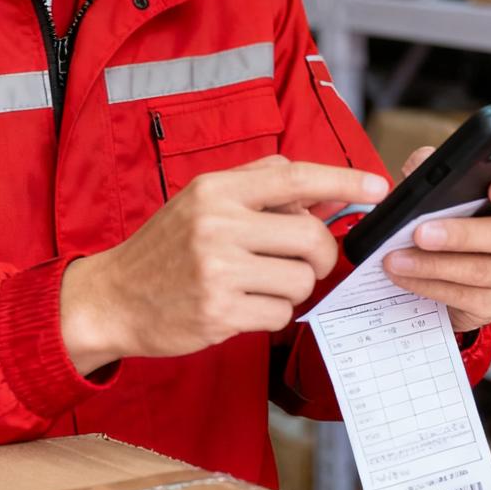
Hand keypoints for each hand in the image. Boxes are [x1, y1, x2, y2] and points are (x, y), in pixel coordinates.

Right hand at [60, 155, 388, 373]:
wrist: (114, 297)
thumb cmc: (167, 247)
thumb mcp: (204, 200)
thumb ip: (262, 188)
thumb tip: (328, 191)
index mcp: (217, 189)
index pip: (294, 176)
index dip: (343, 180)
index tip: (377, 187)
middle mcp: (217, 224)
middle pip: (311, 235)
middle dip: (321, 255)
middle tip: (306, 261)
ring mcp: (217, 270)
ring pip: (302, 280)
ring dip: (293, 288)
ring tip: (258, 285)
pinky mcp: (219, 312)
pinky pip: (281, 313)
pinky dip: (273, 313)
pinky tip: (243, 306)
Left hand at [381, 145, 490, 334]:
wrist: (445, 270)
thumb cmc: (449, 218)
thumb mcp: (440, 188)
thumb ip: (432, 167)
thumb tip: (418, 166)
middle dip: (460, 234)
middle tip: (421, 233)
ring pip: (482, 271)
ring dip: (434, 265)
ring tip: (397, 258)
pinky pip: (467, 297)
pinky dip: (430, 286)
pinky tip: (406, 276)